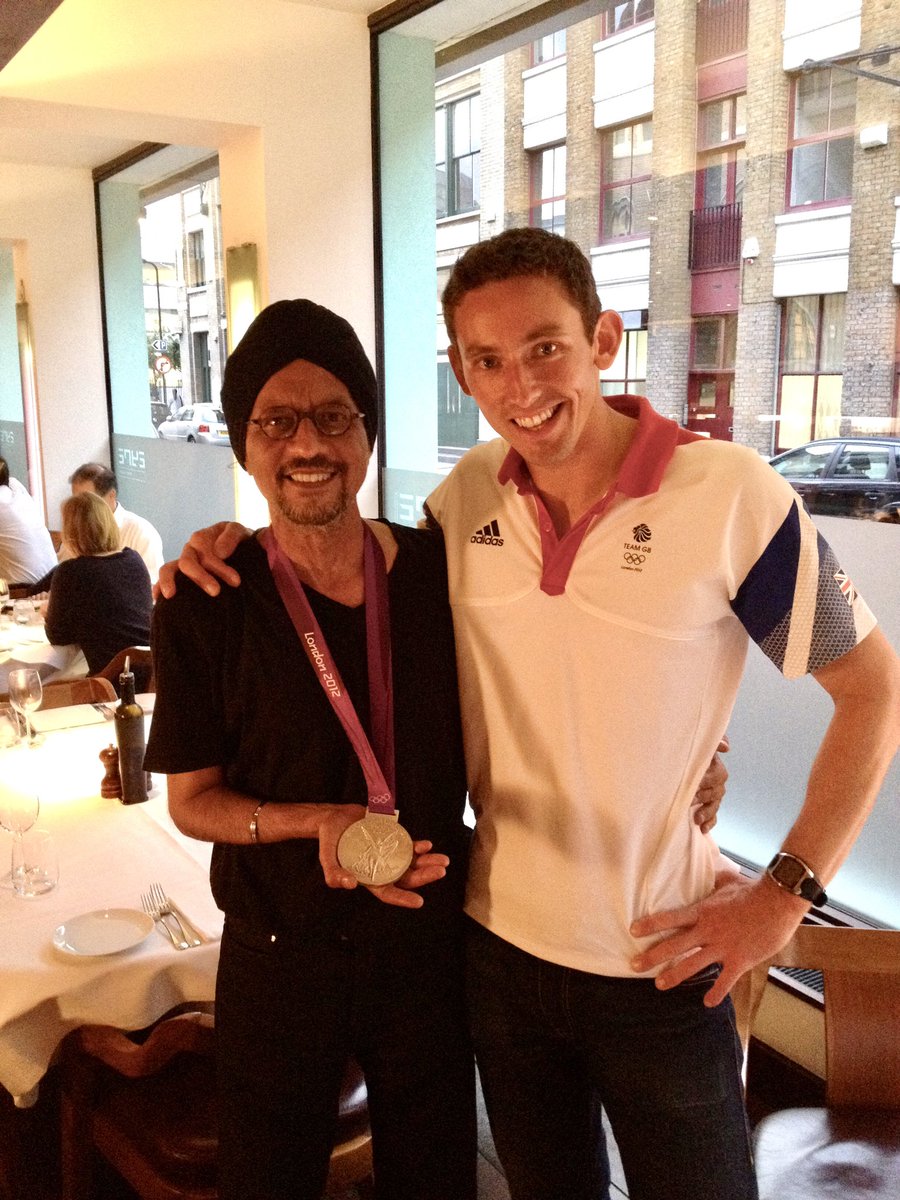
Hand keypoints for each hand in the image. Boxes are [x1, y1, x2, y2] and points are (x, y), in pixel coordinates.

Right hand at [156, 522, 251, 598]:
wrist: (243, 553)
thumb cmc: (242, 543)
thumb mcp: (241, 533)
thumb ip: (232, 536)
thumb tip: (219, 552)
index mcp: (202, 537)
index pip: (204, 550)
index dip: (219, 566)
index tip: (236, 581)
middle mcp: (190, 549)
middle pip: (188, 562)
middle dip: (200, 577)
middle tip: (216, 591)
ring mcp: (184, 562)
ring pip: (170, 568)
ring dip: (170, 581)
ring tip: (170, 595)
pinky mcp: (182, 575)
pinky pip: (166, 578)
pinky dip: (158, 586)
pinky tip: (157, 597)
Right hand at [317, 806, 447, 909]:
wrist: (334, 819)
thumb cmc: (329, 841)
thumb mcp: (326, 858)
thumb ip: (333, 873)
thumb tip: (350, 884)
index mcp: (369, 878)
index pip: (388, 893)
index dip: (403, 899)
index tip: (419, 902)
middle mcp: (382, 868)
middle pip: (407, 877)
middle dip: (425, 876)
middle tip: (440, 872)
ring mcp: (389, 854)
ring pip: (413, 863)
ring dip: (428, 863)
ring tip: (443, 861)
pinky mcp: (393, 839)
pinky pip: (409, 846)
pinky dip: (419, 846)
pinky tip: (427, 845)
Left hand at [629, 869, 807, 1006]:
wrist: (778, 902)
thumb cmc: (753, 889)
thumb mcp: (727, 880)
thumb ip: (712, 880)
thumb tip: (705, 865)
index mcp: (703, 911)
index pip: (670, 918)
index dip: (650, 924)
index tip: (633, 931)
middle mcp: (708, 931)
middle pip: (674, 946)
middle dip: (652, 957)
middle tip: (634, 965)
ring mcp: (723, 947)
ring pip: (693, 965)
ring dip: (674, 976)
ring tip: (660, 985)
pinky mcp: (739, 960)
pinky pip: (724, 981)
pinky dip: (716, 993)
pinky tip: (707, 1003)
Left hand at [691, 736, 728, 832]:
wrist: (674, 762)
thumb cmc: (684, 750)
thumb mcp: (692, 744)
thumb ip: (711, 743)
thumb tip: (726, 747)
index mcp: (712, 763)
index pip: (717, 773)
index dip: (708, 779)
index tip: (696, 785)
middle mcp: (715, 778)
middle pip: (717, 790)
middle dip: (704, 795)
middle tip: (690, 799)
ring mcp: (712, 792)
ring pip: (715, 803)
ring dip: (707, 811)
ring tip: (696, 818)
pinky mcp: (708, 804)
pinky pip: (714, 814)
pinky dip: (710, 822)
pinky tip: (703, 829)